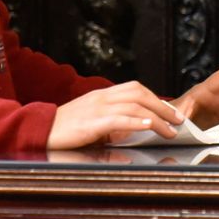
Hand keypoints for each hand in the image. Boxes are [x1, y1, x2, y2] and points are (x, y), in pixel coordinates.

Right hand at [46, 81, 183, 149]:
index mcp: (102, 95)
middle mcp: (102, 97)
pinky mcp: (92, 122)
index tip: (170, 111)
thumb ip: (111, 120)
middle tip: (178, 120)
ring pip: (134, 105)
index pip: (135, 89)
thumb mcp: (91, 119)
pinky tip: (148, 125)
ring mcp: (97, 108)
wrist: (39, 129)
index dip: (156, 98)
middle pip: (139, 93)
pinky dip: (136, 120)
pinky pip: (118, 118)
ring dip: (157, 117)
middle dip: (163, 106)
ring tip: (170, 129)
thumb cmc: (64, 128)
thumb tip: (134, 127)